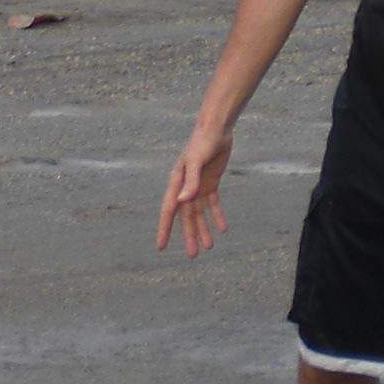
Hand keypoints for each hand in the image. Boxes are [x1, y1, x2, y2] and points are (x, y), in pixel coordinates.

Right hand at [156, 125, 233, 255]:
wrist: (216, 128)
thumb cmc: (202, 141)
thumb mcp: (196, 161)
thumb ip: (191, 181)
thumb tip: (182, 201)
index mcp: (176, 183)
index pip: (169, 211)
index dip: (164, 229)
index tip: (161, 247)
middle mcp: (185, 187)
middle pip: (186, 217)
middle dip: (189, 235)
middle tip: (193, 255)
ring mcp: (198, 185)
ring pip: (199, 213)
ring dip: (204, 229)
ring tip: (209, 246)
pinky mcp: (210, 182)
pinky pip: (213, 203)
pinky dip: (217, 215)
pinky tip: (223, 227)